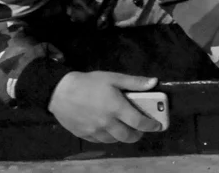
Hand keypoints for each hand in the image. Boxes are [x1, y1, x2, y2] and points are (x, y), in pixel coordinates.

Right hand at [48, 71, 162, 143]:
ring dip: (123, 136)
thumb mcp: (113, 77)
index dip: (151, 125)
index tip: (157, 126)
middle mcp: (107, 123)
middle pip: (128, 136)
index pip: (139, 122)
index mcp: (117, 108)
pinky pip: (101, 141)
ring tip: (125, 128)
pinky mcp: (84, 135)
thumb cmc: (89, 83)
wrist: (60, 92)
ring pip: (114, 140)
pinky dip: (109, 137)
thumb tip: (154, 82)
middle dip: (138, 134)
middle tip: (140, 129)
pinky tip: (109, 130)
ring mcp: (95, 131)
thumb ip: (134, 82)